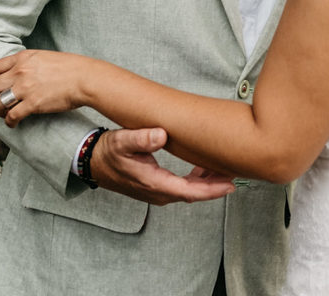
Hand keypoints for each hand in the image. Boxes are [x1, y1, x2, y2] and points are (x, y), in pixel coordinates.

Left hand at [0, 49, 85, 126]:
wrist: (86, 78)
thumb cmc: (72, 68)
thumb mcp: (45, 57)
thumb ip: (29, 63)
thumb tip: (20, 72)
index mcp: (23, 58)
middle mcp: (20, 72)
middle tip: (0, 101)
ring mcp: (25, 88)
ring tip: (5, 114)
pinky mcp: (32, 104)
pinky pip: (11, 116)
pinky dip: (10, 122)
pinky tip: (14, 123)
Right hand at [88, 128, 235, 203]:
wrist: (92, 161)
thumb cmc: (108, 151)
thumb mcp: (122, 141)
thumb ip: (141, 138)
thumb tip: (160, 135)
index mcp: (154, 183)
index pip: (190, 191)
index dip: (212, 189)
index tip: (231, 185)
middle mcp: (158, 192)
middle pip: (194, 193)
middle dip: (216, 185)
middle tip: (237, 172)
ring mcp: (157, 191)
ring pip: (190, 191)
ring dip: (207, 182)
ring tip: (225, 168)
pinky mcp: (156, 187)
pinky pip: (182, 187)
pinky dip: (197, 180)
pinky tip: (204, 168)